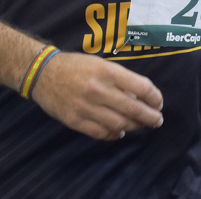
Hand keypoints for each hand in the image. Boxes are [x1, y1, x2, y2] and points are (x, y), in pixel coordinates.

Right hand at [31, 51, 164, 140]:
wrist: (42, 72)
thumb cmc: (76, 66)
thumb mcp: (101, 64)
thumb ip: (120, 80)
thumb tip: (140, 98)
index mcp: (108, 72)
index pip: (142, 87)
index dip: (154, 97)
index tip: (158, 102)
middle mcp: (99, 90)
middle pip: (134, 109)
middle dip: (150, 117)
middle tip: (157, 120)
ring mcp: (86, 107)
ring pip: (119, 124)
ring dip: (134, 127)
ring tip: (140, 126)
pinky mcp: (75, 120)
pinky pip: (100, 132)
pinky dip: (113, 135)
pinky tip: (119, 132)